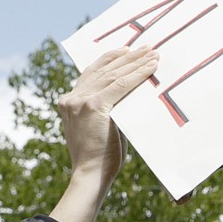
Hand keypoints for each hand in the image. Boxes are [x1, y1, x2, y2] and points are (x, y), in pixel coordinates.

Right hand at [48, 48, 160, 221]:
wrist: (91, 174)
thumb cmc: (100, 156)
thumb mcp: (100, 126)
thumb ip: (107, 109)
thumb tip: (129, 95)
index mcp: (69, 101)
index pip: (91, 72)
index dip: (110, 59)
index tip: (126, 50)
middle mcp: (72, 97)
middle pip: (103, 70)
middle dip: (127, 57)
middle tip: (146, 47)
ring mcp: (80, 100)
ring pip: (113, 75)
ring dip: (136, 62)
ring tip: (153, 54)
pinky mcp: (93, 106)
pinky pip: (120, 86)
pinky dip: (137, 75)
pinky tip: (150, 68)